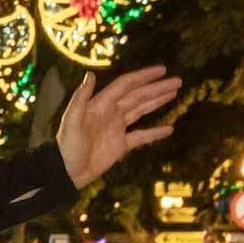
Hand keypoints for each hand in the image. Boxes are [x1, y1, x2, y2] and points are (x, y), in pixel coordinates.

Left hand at [56, 66, 181, 188]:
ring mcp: (116, 129)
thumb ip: (80, 99)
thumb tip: (89, 75)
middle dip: (157, 88)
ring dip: (157, 101)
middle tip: (177, 81)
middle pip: (138, 96)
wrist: (66, 172)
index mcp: (100, 105)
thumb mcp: (71, 122)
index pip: (125, 86)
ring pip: (141, 111)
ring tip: (174, 92)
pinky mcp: (120, 145)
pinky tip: (169, 128)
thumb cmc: (67, 146)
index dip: (143, 77)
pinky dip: (155, 132)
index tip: (162, 70)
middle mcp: (110, 113)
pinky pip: (141, 136)